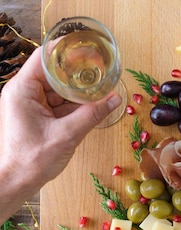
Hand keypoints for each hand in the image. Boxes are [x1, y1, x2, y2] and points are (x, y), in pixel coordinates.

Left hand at [0, 46, 121, 222]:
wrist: (17, 182)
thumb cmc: (32, 160)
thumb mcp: (67, 135)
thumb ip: (92, 114)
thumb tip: (114, 98)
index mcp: (22, 90)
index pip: (45, 57)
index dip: (66, 49)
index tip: (87, 46)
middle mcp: (22, 92)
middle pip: (53, 72)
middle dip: (77, 72)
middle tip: (99, 67)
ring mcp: (28, 105)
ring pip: (57, 89)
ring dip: (76, 90)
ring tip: (100, 86)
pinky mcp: (34, 116)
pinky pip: (56, 103)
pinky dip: (72, 104)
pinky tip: (90, 104)